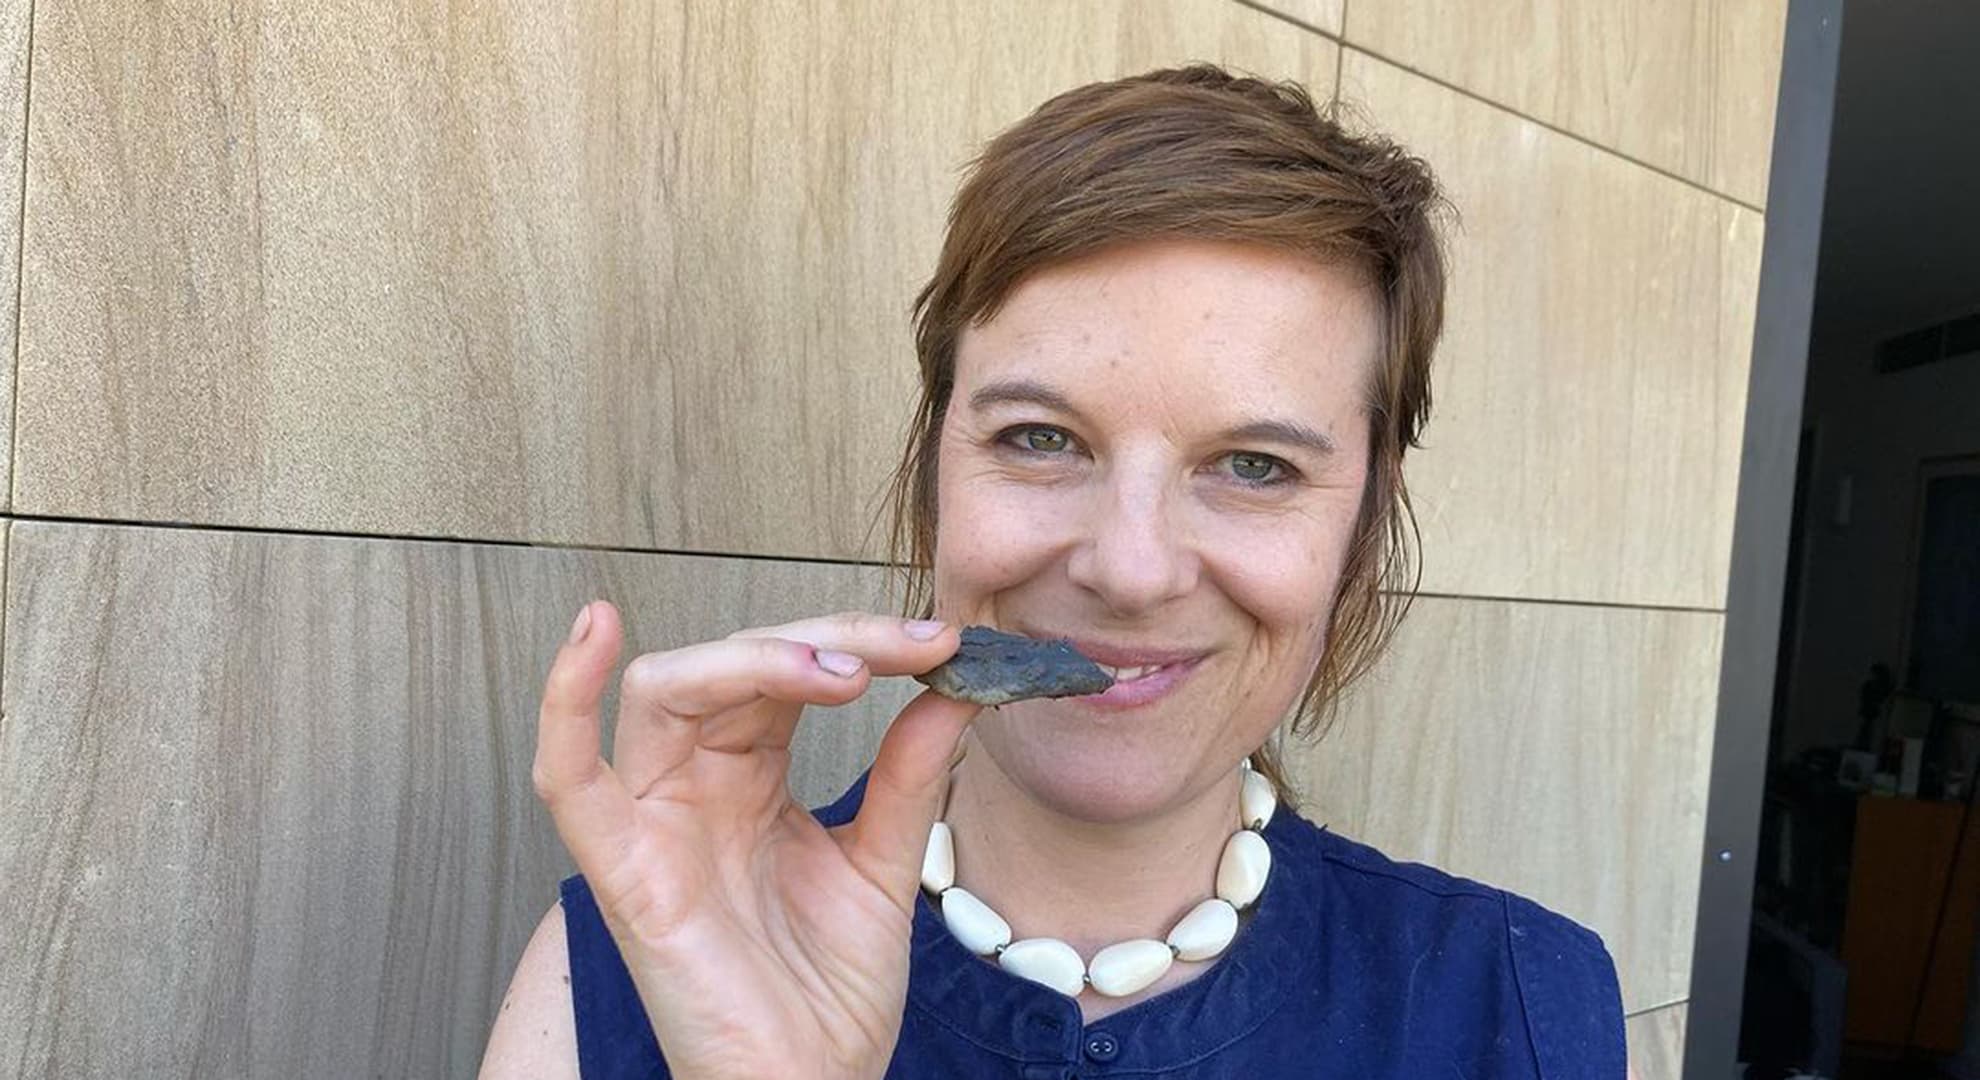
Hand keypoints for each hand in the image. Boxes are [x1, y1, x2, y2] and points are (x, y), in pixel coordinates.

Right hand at [532, 602, 976, 1079]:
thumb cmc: (827, 996)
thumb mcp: (883, 866)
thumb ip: (909, 776)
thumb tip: (950, 686)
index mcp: (751, 778)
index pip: (787, 672)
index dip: (859, 643)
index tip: (940, 644)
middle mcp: (694, 786)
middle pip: (733, 664)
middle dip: (824, 640)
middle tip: (910, 648)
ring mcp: (654, 824)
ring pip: (665, 691)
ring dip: (754, 658)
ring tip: (841, 670)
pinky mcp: (624, 873)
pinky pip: (566, 778)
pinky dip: (562, 699)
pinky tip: (594, 631)